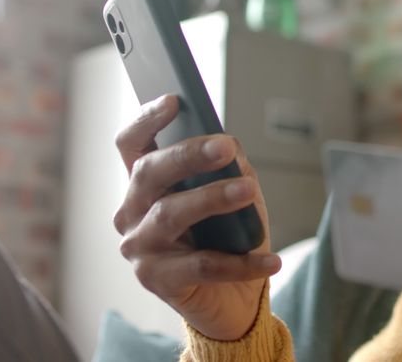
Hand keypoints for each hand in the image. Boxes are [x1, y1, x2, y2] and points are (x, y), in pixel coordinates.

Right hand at [112, 95, 280, 340]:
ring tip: (248, 190)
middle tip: (225, 147)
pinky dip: (241, 263)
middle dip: (187, 155)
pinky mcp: (157, 281)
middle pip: (149, 172)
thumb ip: (228, 168)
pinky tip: (270, 259)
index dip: (147, 119)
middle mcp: (131, 212)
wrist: (231, 299)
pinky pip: (202, 266)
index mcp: (144, 184)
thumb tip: (231, 147)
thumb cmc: (228, 237)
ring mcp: (139, 248)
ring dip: (212, 198)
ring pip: (170, 215)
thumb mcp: (231, 195)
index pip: (132, 144)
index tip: (175, 101)